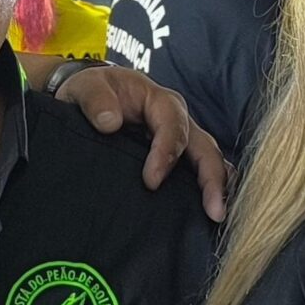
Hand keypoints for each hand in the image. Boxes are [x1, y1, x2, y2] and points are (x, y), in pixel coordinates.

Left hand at [53, 66, 228, 220]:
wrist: (91, 100)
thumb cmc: (92, 92)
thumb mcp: (86, 87)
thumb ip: (95, 100)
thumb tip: (109, 122)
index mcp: (159, 101)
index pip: (173, 125)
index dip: (166, 153)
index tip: (151, 181)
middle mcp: (178, 121)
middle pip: (204, 147)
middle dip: (211, 178)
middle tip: (213, 211)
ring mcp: (182, 141)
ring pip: (209, 161)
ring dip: (217, 188)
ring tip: (217, 216)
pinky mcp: (178, 159)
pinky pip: (200, 173)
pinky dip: (208, 191)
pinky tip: (207, 215)